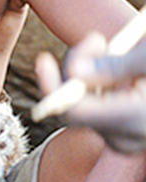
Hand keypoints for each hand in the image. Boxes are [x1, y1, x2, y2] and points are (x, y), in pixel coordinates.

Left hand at [37, 34, 145, 152]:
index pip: (72, 110)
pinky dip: (104, 90)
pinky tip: (126, 75)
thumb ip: (118, 66)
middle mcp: (128, 139)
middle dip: (78, 72)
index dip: (52, 84)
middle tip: (97, 39)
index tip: (45, 57)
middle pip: (74, 107)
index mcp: (135, 119)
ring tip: (120, 52)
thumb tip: (77, 73)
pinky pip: (99, 114)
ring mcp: (127, 142)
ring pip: (86, 109)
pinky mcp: (128, 138)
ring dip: (92, 79)